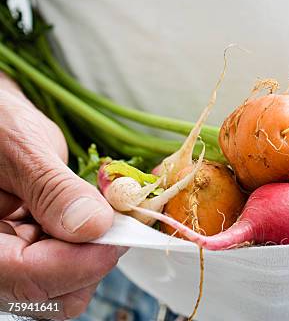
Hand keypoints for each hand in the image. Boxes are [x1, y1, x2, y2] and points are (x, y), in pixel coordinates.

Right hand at [0, 73, 120, 318]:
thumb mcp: (21, 149)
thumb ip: (54, 190)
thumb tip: (94, 226)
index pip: (30, 278)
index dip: (84, 262)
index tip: (122, 233)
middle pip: (54, 294)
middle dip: (93, 258)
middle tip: (116, 214)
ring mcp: (13, 260)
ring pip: (68, 285)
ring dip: (95, 249)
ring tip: (98, 206)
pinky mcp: (33, 253)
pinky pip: (70, 266)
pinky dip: (91, 242)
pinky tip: (91, 211)